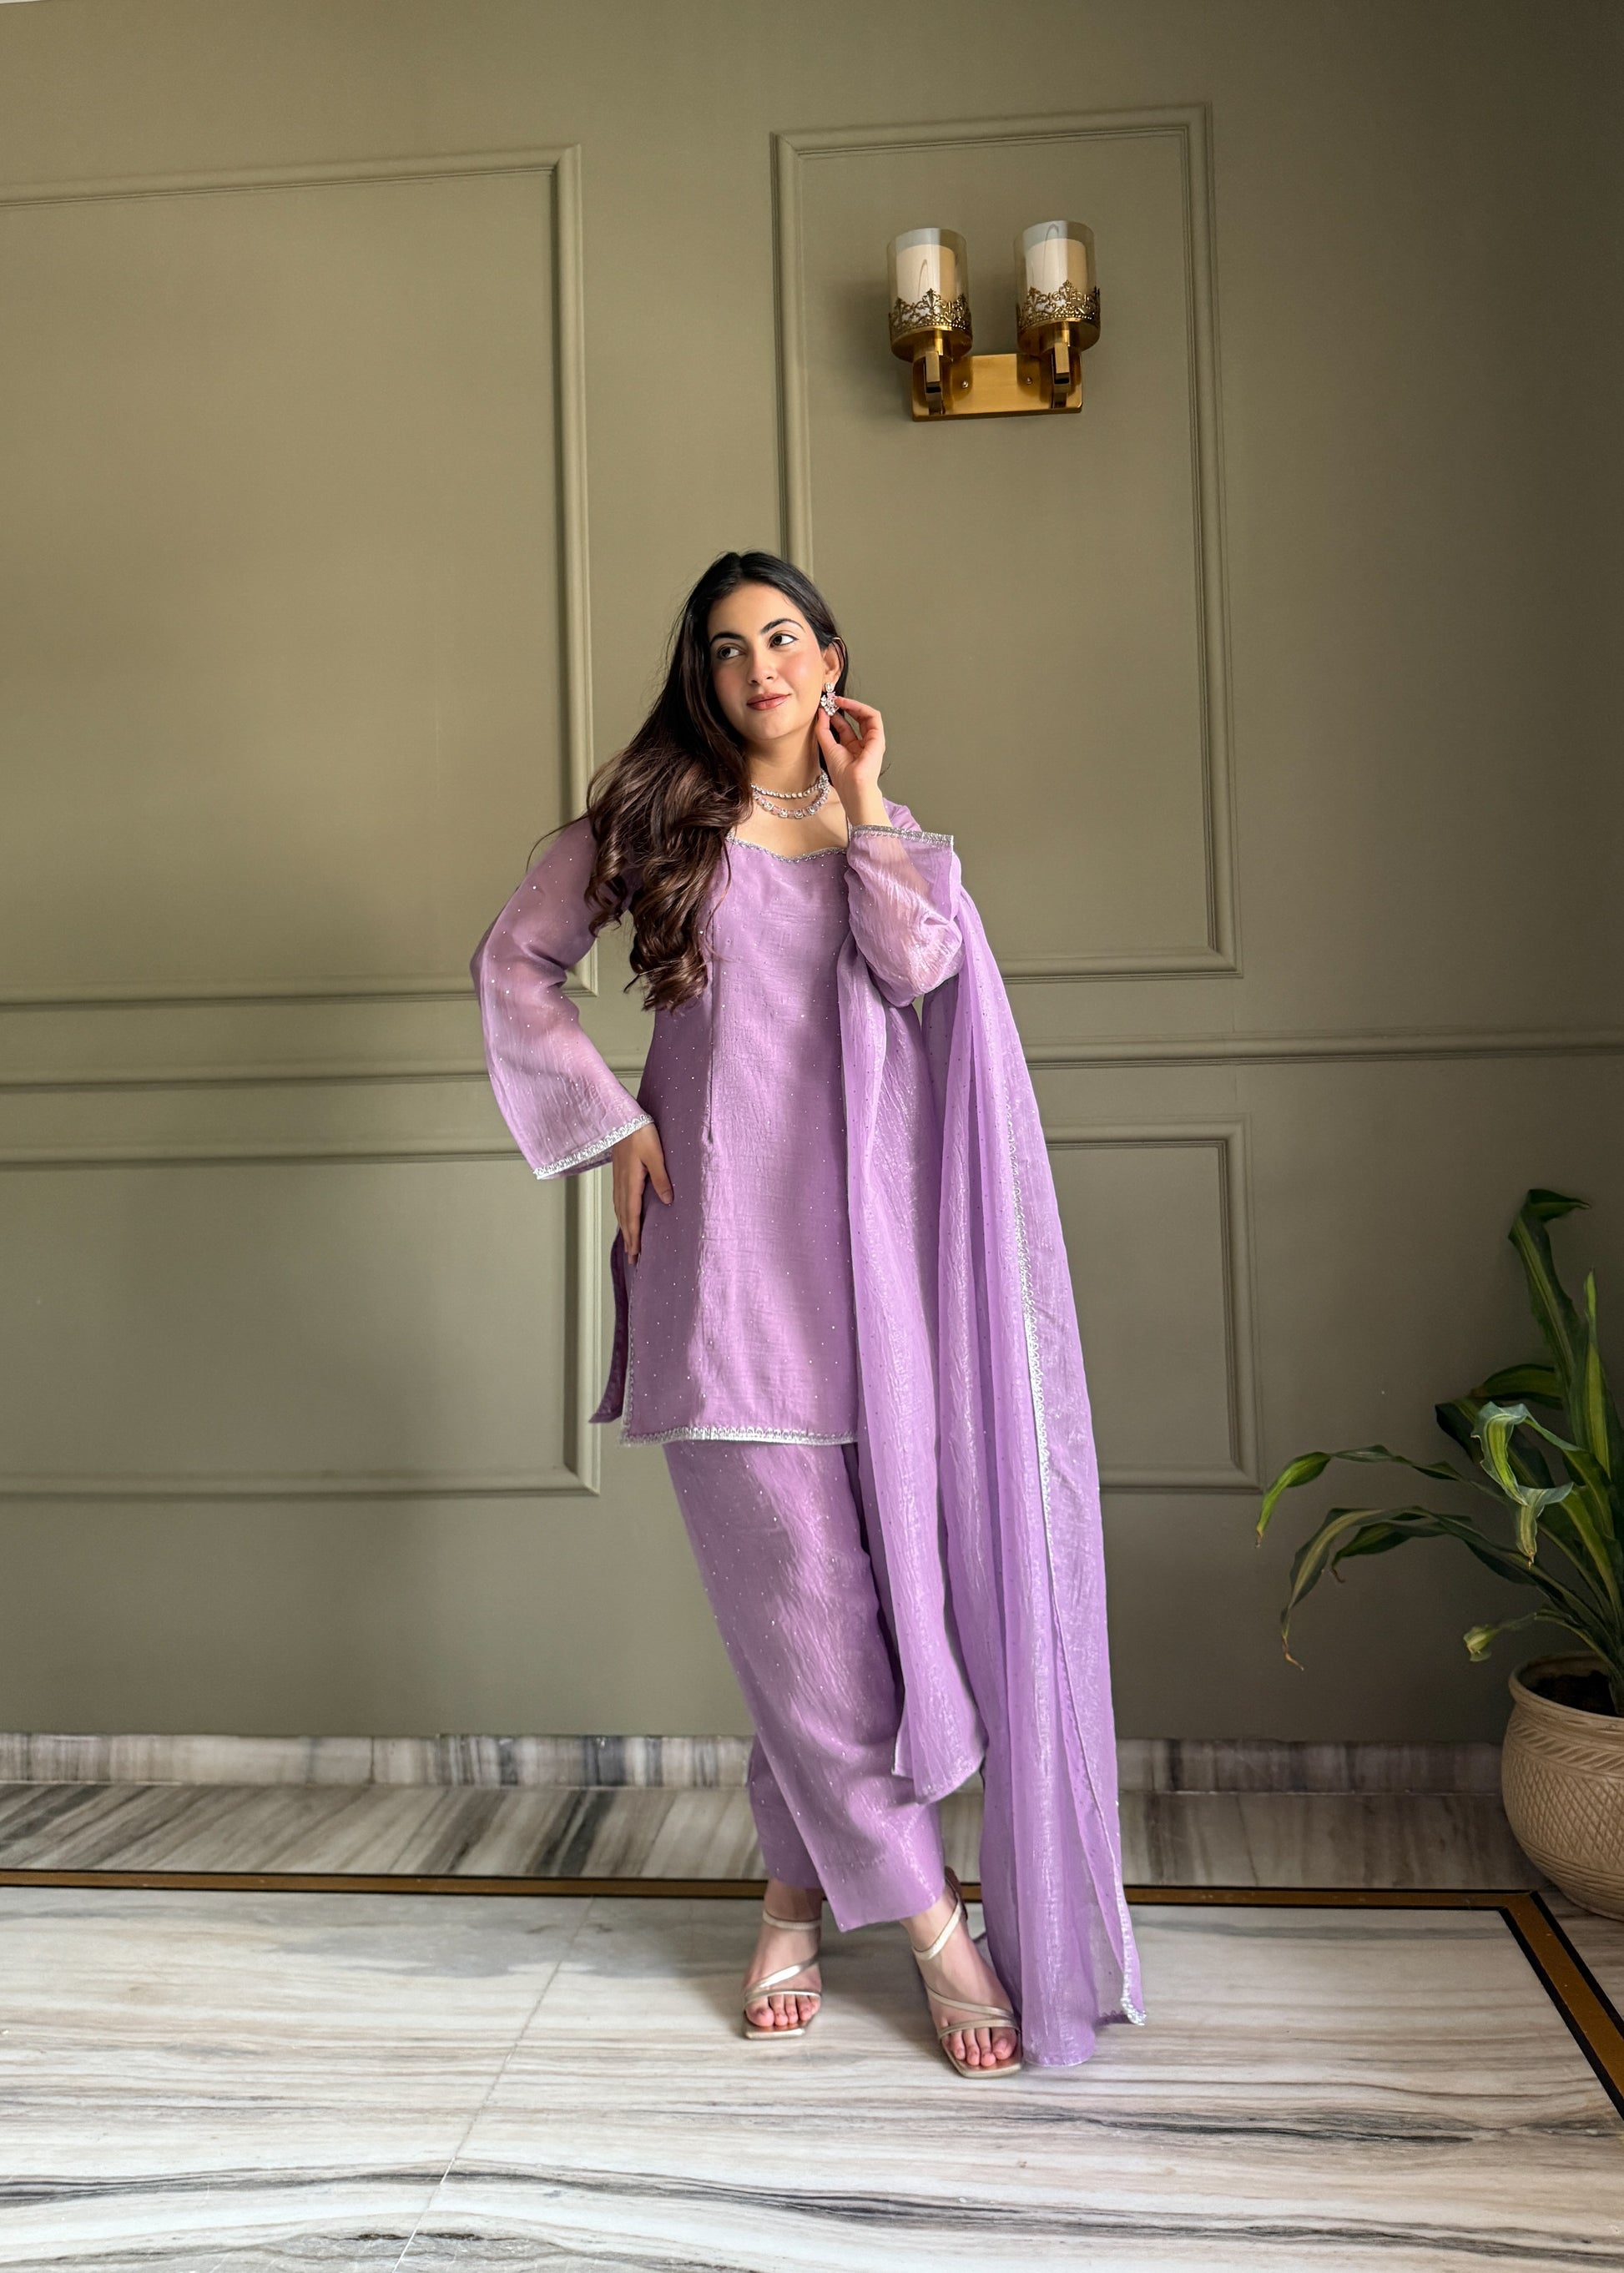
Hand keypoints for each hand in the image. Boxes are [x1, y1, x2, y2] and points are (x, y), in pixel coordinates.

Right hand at [612, 1122, 670, 1261]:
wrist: (622, 1117)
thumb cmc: (640, 1132)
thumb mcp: (656, 1155)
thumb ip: (661, 1178)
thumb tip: (667, 1200)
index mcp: (631, 1182)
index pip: (633, 1216)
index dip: (634, 1236)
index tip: (636, 1253)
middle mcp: (621, 1184)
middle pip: (624, 1217)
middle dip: (629, 1239)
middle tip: (633, 1258)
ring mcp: (618, 1179)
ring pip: (619, 1210)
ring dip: (624, 1228)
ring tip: (628, 1243)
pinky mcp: (618, 1173)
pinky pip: (618, 1200)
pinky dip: (620, 1214)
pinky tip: (624, 1216)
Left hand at [816, 696, 888, 826]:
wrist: (854, 789)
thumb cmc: (844, 777)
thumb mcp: (828, 748)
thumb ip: (823, 730)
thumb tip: (821, 712)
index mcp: (852, 748)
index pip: (845, 725)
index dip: (835, 714)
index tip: (824, 706)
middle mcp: (864, 743)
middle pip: (856, 718)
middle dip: (844, 706)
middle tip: (831, 699)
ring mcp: (873, 741)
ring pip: (865, 715)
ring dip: (851, 704)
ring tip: (837, 699)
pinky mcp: (878, 738)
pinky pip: (872, 716)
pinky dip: (859, 707)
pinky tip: (847, 704)